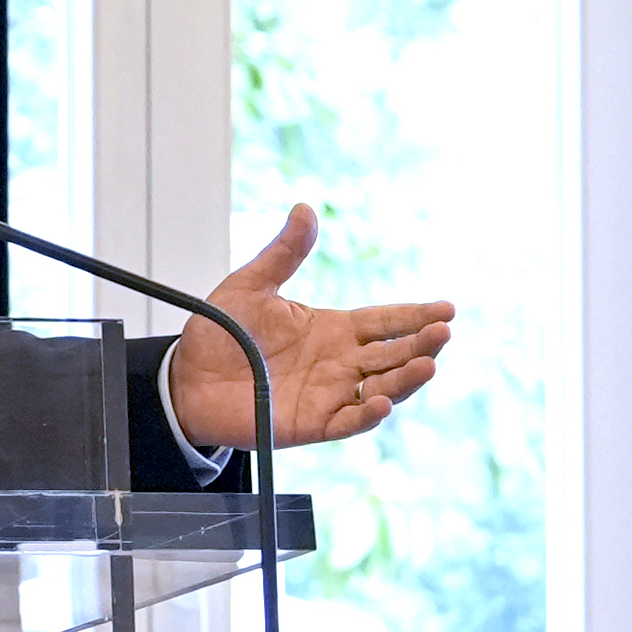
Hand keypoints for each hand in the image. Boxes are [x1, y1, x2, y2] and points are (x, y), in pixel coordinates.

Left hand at [167, 203, 453, 450]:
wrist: (184, 376)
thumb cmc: (220, 332)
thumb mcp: (250, 286)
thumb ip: (282, 254)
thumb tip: (305, 209)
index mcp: (331, 329)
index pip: (385, 321)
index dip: (416, 315)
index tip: (447, 308)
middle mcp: (339, 363)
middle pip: (393, 354)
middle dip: (421, 343)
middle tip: (443, 331)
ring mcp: (329, 394)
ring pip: (382, 388)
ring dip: (406, 378)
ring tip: (428, 363)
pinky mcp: (311, 423)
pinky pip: (348, 421)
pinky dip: (367, 414)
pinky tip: (381, 401)